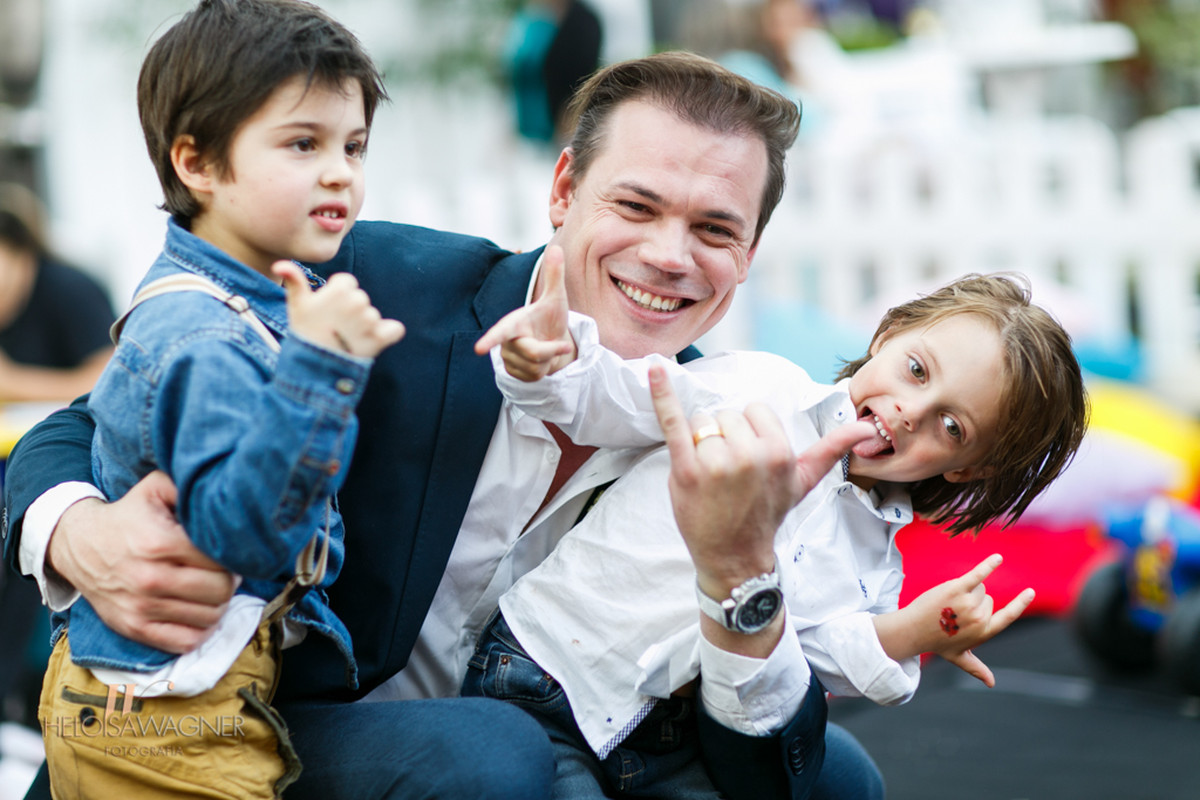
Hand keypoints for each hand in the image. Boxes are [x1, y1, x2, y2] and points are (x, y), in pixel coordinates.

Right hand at [46, 471, 235, 653]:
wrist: (79, 544)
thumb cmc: (127, 516)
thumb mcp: (154, 489)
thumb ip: (189, 487)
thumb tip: (224, 493)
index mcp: (159, 542)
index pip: (219, 559)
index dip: (234, 555)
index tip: (232, 550)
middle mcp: (150, 578)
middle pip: (220, 590)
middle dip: (231, 579)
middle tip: (228, 571)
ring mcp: (141, 607)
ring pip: (209, 617)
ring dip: (220, 604)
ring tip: (214, 589)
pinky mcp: (134, 627)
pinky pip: (185, 641)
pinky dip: (201, 630)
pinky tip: (199, 611)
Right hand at [275, 262, 404, 357]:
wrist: (312, 366)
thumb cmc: (304, 332)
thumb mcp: (296, 305)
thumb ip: (294, 280)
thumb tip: (280, 264)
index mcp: (339, 289)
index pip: (348, 283)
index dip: (338, 296)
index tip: (328, 311)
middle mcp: (357, 301)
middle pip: (361, 300)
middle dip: (351, 312)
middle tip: (335, 327)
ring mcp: (369, 320)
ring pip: (373, 317)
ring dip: (364, 327)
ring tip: (345, 338)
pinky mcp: (380, 338)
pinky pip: (395, 330)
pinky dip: (388, 335)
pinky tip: (373, 342)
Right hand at [474, 245, 574, 379]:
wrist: (553, 341)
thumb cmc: (551, 318)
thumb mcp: (556, 297)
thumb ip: (554, 275)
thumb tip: (557, 247)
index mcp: (514, 322)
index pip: (501, 332)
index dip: (490, 339)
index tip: (479, 349)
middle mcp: (507, 342)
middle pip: (531, 352)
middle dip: (551, 350)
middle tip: (563, 344)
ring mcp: (509, 359)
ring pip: (535, 367)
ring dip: (549, 360)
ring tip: (548, 349)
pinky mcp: (515, 374)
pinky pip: (535, 376)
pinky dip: (545, 369)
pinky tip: (543, 362)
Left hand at [649, 364, 873, 653]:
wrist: (735, 556)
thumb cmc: (767, 513)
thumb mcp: (803, 481)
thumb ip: (832, 449)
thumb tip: (868, 428)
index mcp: (779, 451)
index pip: (751, 410)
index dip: (746, 432)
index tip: (748, 460)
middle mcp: (750, 455)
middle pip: (724, 414)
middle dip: (722, 437)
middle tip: (727, 474)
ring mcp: (717, 462)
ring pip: (701, 422)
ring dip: (699, 443)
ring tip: (708, 476)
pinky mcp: (686, 469)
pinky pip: (673, 421)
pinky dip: (661, 392)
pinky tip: (653, 366)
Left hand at [900, 554, 1033, 686]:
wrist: (913, 630)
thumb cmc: (936, 642)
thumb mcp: (959, 657)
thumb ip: (977, 668)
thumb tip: (991, 683)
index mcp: (984, 632)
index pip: (1008, 617)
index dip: (1019, 604)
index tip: (1031, 591)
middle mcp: (979, 619)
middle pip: (987, 597)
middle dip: (972, 601)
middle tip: (953, 613)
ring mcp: (969, 604)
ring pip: (979, 587)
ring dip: (966, 590)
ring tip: (948, 604)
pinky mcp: (957, 589)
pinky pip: (978, 575)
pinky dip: (989, 566)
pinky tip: (998, 558)